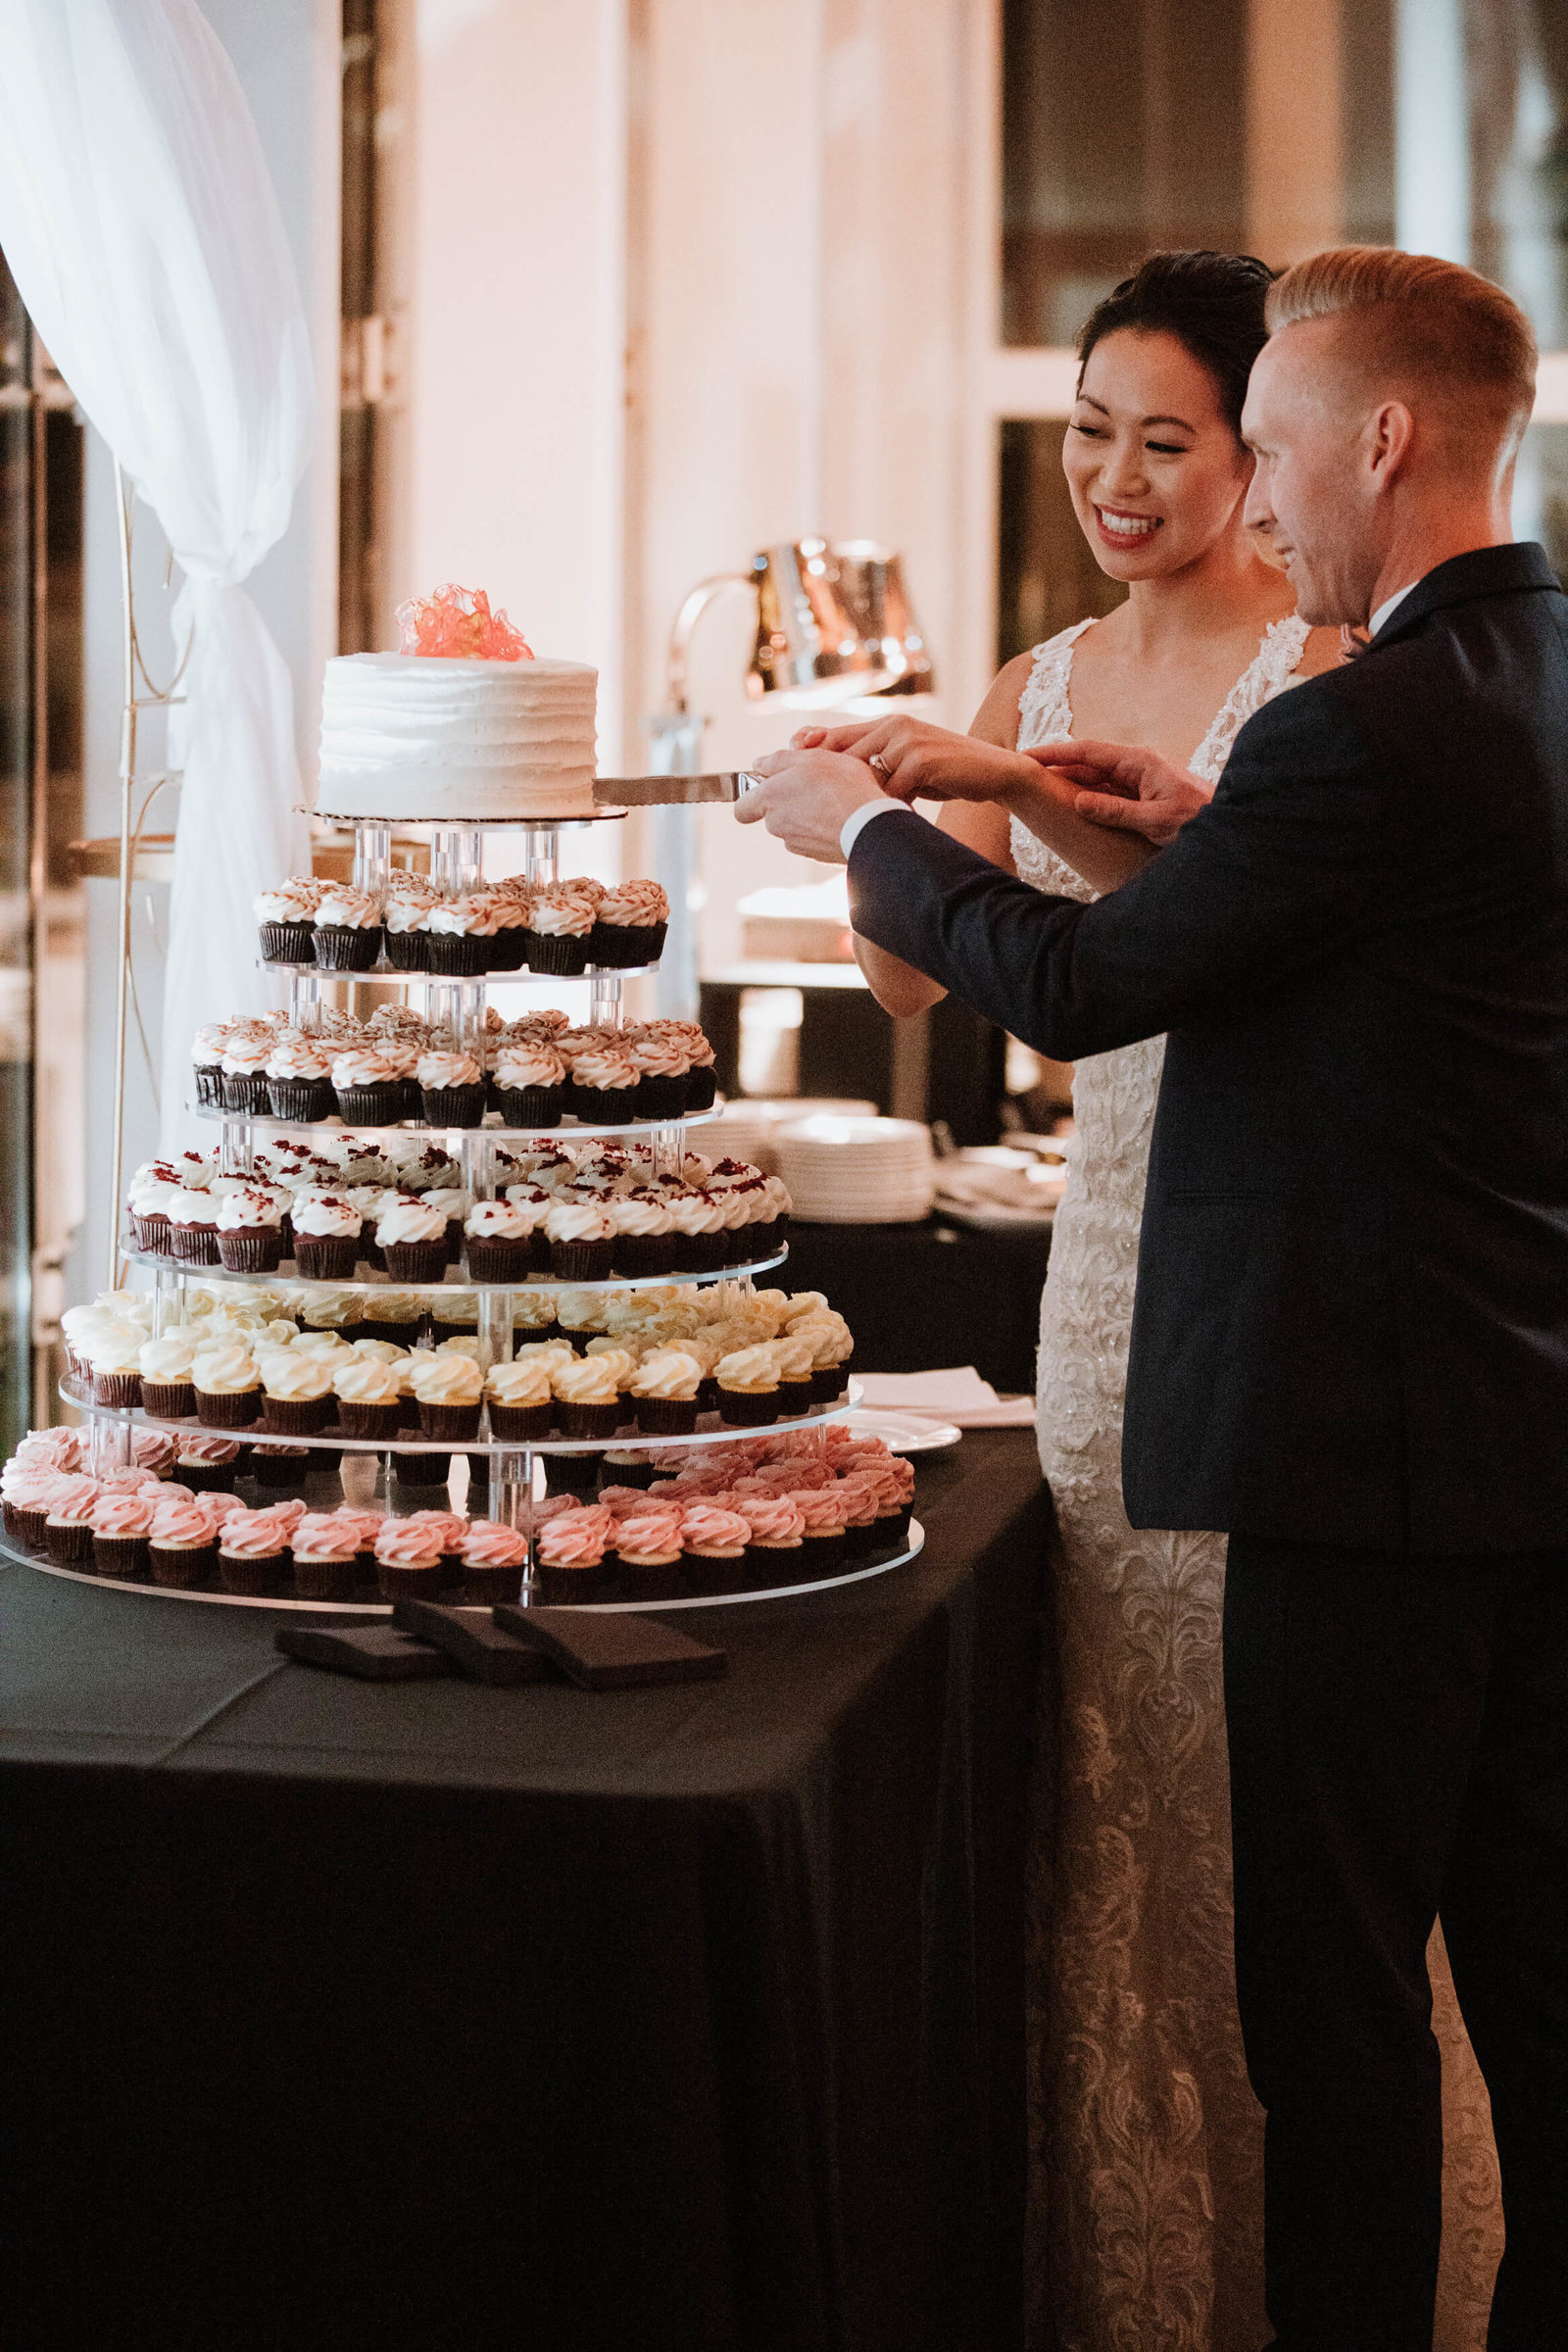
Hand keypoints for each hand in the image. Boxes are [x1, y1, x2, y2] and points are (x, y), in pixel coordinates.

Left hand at [737, 748, 891, 863]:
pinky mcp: (815, 856)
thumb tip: (758, 764)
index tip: (771, 786)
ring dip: (807, 815)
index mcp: (768, 800)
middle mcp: (776, 825)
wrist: (870, 824)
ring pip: (794, 826)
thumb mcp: (810, 758)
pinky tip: (841, 818)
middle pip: (772, 814)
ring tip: (834, 801)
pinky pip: (813, 839)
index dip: (752, 797)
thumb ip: (778, 760)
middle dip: (788, 802)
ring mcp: (795, 843)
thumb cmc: (841, 785)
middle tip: (815, 786)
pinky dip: (821, 829)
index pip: (741, 808)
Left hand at [791, 714, 1036, 803]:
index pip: (838, 737)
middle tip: (823, 813)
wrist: (995, 771)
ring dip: (871, 802)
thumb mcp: (909, 766)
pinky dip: (893, 808)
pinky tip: (901, 818)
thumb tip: (838, 782)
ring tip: (870, 820)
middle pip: (845, 757)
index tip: (787, 772)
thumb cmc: (948, 773)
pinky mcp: (922, 758)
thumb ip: (879, 766)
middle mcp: (894, 726)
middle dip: (833, 786)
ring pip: (867, 777)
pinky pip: (893, 790)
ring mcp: (907, 739)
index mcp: (887, 725)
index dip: (811, 753)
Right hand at [1025, 738, 1212, 845]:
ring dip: (1070, 784)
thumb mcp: (1154, 820)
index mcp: (1140, 762)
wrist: (1227, 826)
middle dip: (1057, 766)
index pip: (1088, 752)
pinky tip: (1070, 806)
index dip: (1056, 753)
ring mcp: (1140, 780)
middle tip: (1023, 772)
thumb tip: (1078, 802)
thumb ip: (1115, 811)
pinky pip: (1108, 793)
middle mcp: (1137, 766)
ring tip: (1039, 789)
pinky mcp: (1142, 796)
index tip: (1028, 755)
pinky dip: (1088, 798)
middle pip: (1088, 762)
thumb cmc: (1197, 820)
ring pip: (1096, 779)